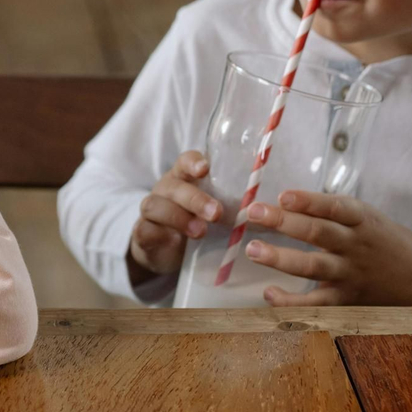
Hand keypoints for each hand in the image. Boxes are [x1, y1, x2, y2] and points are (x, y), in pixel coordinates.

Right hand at [128, 151, 222, 281]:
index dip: (193, 162)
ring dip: (179, 217)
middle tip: (216, 213)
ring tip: (200, 232)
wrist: (163, 249)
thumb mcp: (212, 211)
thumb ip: (231, 206)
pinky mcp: (143, 232)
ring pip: (155, 205)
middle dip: (195, 198)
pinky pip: (144, 229)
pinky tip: (173, 242)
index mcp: (183, 179)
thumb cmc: (195, 222)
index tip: (205, 168)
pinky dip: (159, 235)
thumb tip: (268, 211)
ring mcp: (151, 210)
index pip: (184, 162)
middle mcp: (165, 190)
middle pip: (173, 186)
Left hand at [245, 190, 411, 306]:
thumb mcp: (371, 221)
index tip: (283, 195)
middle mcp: (357, 245)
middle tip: (253, 213)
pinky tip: (269, 293)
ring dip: (280, 258)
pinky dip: (292, 301)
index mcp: (364, 220)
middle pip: (318, 232)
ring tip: (252, 249)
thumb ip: (336, 214)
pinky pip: (317, 303)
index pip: (335, 207)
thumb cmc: (391, 246)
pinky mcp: (349, 300)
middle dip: (283, 222)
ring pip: (313, 266)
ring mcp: (352, 274)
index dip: (309, 201)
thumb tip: (285, 204)